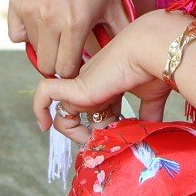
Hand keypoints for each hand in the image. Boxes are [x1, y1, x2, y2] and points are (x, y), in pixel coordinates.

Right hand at [7, 0, 126, 77]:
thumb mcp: (114, 6)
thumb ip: (119, 36)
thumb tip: (125, 62)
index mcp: (76, 24)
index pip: (66, 69)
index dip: (72, 70)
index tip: (77, 63)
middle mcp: (51, 18)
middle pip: (46, 65)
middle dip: (57, 63)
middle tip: (66, 54)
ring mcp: (32, 9)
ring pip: (33, 49)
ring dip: (45, 47)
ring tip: (58, 34)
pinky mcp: (17, 1)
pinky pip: (16, 35)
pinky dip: (26, 34)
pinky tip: (41, 24)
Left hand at [31, 9, 193, 139]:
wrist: (154, 51)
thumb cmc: (156, 68)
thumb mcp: (151, 97)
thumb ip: (148, 113)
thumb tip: (152, 130)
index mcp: (109, 84)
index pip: (98, 111)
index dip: (103, 129)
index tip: (117, 140)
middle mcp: (94, 83)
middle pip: (80, 115)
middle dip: (91, 135)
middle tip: (107, 144)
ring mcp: (83, 84)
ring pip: (64, 111)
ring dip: (74, 132)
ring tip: (92, 141)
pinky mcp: (76, 86)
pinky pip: (45, 94)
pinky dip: (39, 108)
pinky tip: (44, 125)